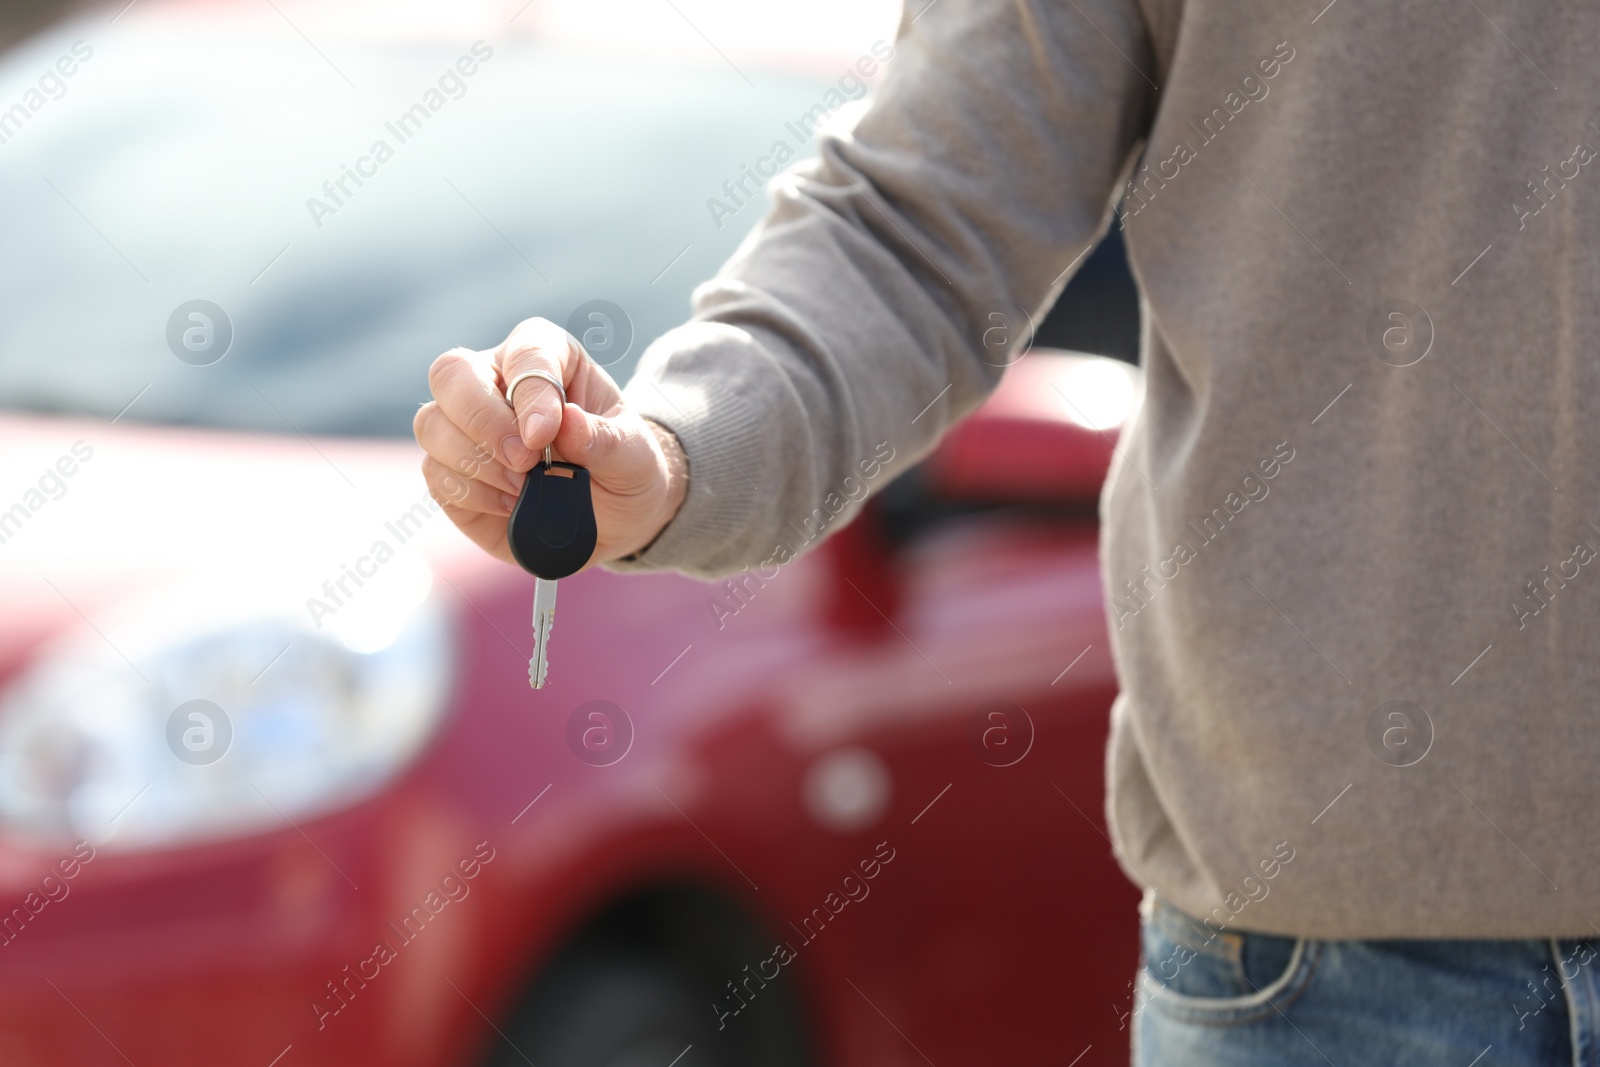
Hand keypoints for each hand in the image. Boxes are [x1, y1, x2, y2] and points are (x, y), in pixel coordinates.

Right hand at [414, 317, 687, 568]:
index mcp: (547, 355)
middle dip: (483, 420)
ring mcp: (465, 425)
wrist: (613, 516)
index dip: (530, 391)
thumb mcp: (633, 454)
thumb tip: (568, 421)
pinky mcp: (450, 471)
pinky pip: (435, 473)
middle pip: (452, 373)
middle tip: (523, 460)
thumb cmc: (624, 468)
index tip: (545, 436)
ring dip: (476, 463)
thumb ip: (605, 439)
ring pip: (432, 424)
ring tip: (524, 488)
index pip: (525, 353)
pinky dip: (471, 493)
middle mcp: (496, 380)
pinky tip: (511, 505)